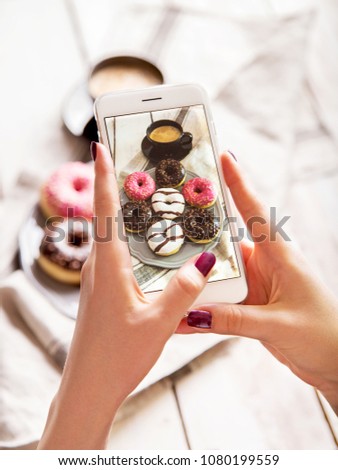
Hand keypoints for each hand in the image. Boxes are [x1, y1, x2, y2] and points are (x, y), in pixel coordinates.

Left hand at [38, 143, 215, 448]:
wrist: (90, 385)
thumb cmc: (118, 356)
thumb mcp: (159, 323)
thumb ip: (182, 291)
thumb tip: (203, 262)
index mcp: (108, 267)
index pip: (106, 211)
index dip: (104, 176)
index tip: (100, 145)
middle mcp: (98, 267)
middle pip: (106, 216)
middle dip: (115, 185)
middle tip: (131, 160)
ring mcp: (98, 278)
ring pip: (109, 235)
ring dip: (121, 211)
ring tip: (143, 195)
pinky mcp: (102, 289)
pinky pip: (113, 253)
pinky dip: (125, 237)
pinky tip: (144, 243)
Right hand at [178, 151, 337, 413]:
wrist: (336, 361)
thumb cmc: (323, 334)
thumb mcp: (278, 325)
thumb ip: (234, 320)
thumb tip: (193, 314)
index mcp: (281, 256)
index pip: (255, 211)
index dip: (239, 182)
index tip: (223, 156)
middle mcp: (267, 264)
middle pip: (226, 241)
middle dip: (199, 234)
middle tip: (170, 222)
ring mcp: (258, 283)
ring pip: (220, 272)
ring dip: (199, 278)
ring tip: (169, 278)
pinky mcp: (251, 302)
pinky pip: (222, 298)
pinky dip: (205, 304)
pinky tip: (186, 313)